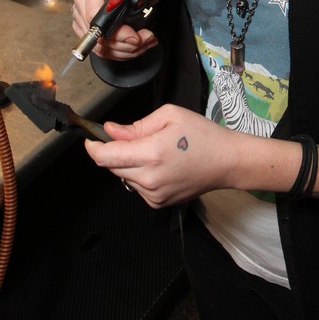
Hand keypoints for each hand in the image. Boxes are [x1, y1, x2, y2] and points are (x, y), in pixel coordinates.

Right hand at [71, 0, 167, 60]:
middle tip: (146, 39)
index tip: (135, 36)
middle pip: (99, 34)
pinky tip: (133, 45)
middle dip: (127, 43)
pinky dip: (119, 52)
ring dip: (126, 50)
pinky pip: (99, 50)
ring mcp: (81, 15)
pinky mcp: (83, 29)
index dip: (116, 31)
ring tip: (144, 41)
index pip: (96, 15)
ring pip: (100, 46)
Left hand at [85, 104, 240, 207]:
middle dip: (114, 152)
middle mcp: (150, 178)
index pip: (106, 157)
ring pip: (124, 177)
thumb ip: (137, 125)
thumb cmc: (202, 134)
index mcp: (151, 154)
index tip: (91, 139)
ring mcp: (154, 194)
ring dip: (129, 164)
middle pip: (112, 167)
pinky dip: (140, 175)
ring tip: (154, 152)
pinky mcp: (158, 203)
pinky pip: (137, 187)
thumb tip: (111, 131)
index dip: (93, 147)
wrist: (227, 162)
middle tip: (133, 139)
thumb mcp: (170, 116)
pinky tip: (160, 166)